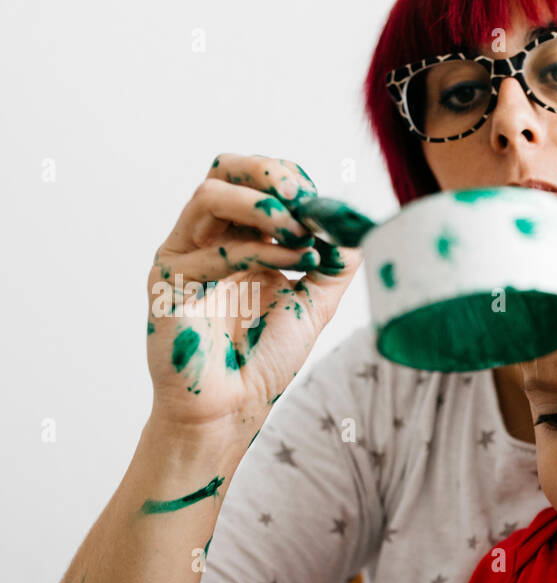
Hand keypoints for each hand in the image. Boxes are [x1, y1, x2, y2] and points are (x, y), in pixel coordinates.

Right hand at [147, 154, 361, 430]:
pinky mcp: (169, 279)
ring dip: (263, 205)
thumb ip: (336, 263)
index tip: (325, 204)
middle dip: (268, 172)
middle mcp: (209, 240)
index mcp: (241, 239)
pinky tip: (296, 261)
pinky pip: (211, 248)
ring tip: (301, 230)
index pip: (256, 181)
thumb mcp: (315, 302)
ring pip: (210, 196)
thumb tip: (356, 225)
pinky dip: (260, 248)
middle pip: (224, 171)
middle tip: (303, 195)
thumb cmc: (265, 358)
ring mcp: (186, 255)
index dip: (291, 181)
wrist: (232, 407)